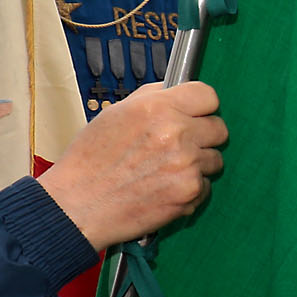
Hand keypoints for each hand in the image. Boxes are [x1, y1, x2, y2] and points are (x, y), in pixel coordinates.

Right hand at [36, 82, 226, 248]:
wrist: (78, 206)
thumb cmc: (89, 162)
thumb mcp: (114, 114)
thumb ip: (150, 98)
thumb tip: (174, 91)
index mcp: (157, 108)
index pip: (208, 95)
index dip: (201, 106)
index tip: (195, 113)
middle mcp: (176, 133)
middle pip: (219, 128)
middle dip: (203, 136)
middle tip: (182, 145)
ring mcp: (186, 164)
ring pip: (214, 159)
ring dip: (197, 164)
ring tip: (167, 170)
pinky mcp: (189, 193)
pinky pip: (206, 186)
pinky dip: (190, 189)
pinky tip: (165, 189)